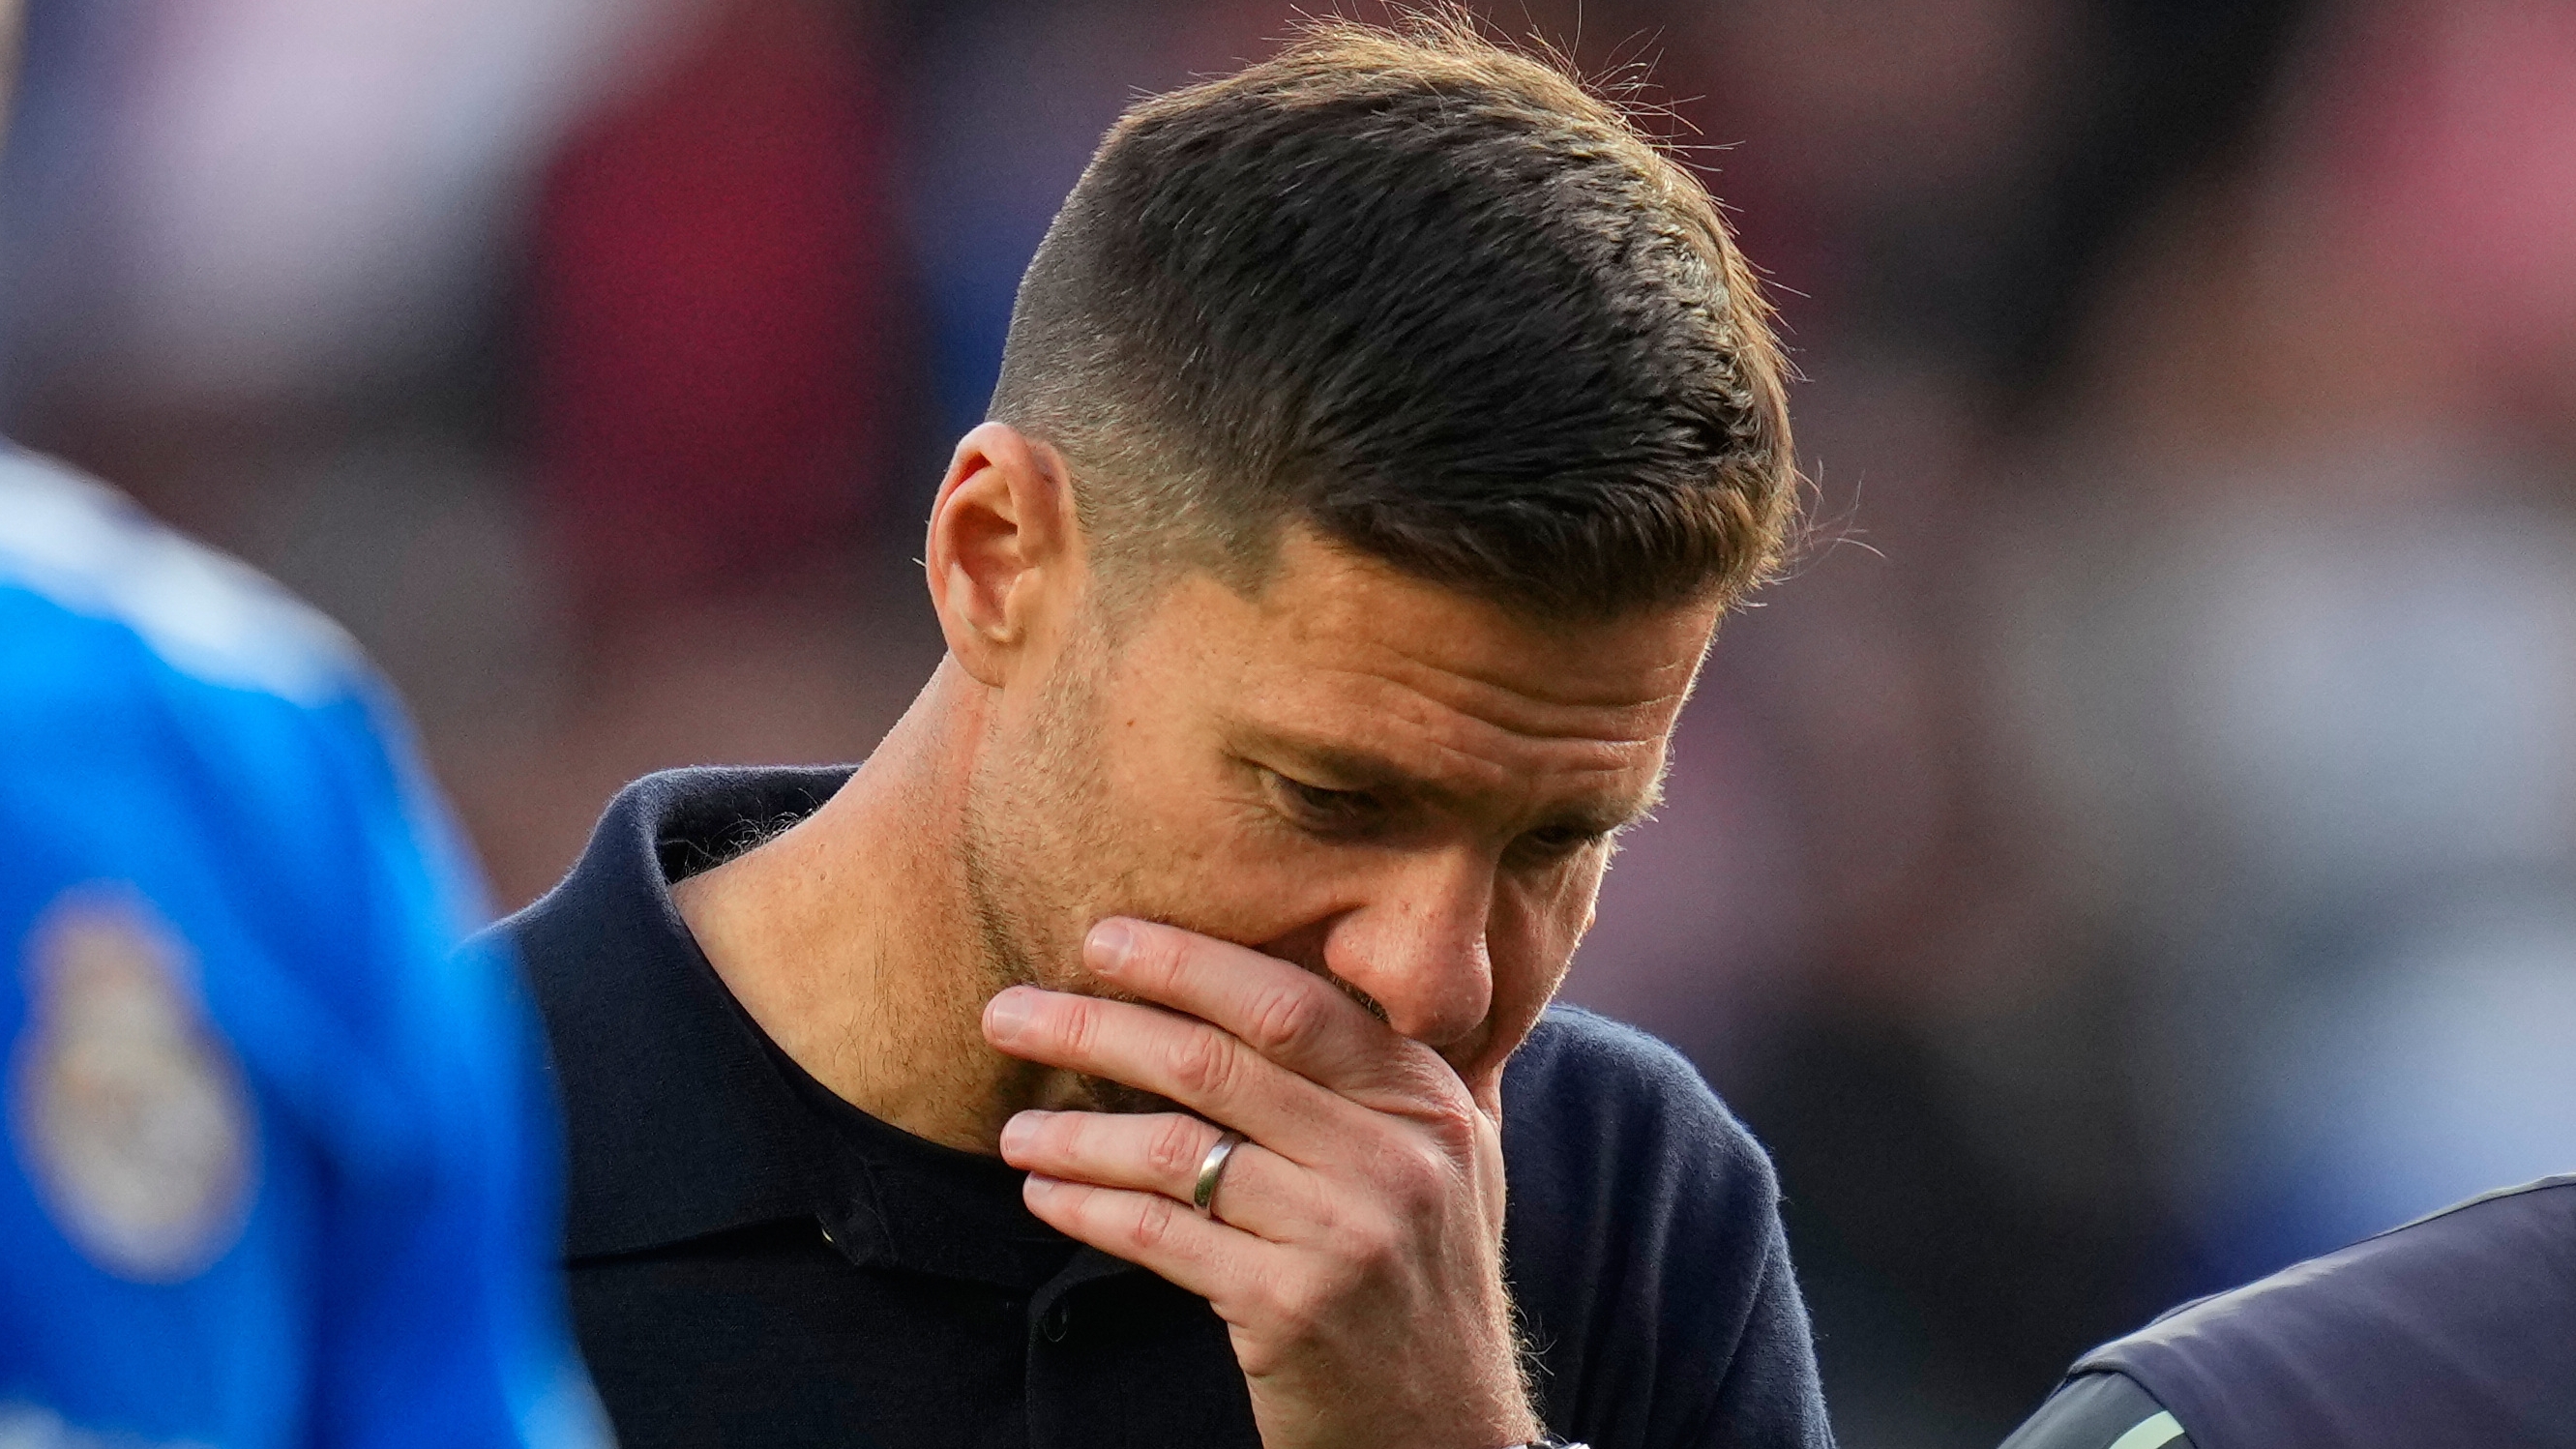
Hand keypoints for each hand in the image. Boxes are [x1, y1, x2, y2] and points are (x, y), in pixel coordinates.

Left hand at [980, 917, 1539, 1448]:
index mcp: (1423, 1097)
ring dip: (1075, 1134)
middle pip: (1216, 1063)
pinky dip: (1091, 1209)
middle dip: (1096, 1027)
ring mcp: (1345, 1232)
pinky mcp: (1293, 1308)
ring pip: (1177, 1150)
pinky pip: (1163, 1236)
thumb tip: (1322, 960)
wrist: (1445, 1430)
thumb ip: (1387, 1072)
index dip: (1187, 964)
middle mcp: (1394, 1154)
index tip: (1100, 940)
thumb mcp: (1443, 1160)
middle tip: (1009, 1013)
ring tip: (1012, 1128)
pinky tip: (1045, 1195)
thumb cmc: (1424, 1281)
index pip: (1289, 1003)